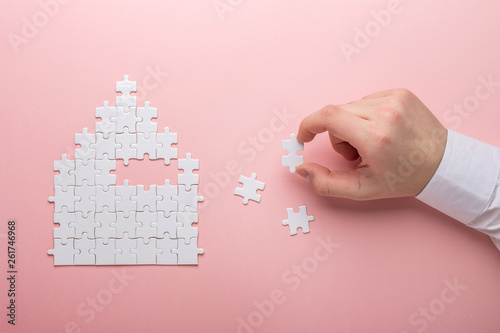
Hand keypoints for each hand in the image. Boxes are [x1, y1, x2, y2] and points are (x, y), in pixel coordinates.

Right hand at [295, 88, 446, 199]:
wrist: (443, 163)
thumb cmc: (404, 178)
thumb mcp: (363, 190)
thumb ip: (326, 183)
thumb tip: (301, 168)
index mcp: (375, 137)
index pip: (328, 116)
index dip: (309, 124)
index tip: (304, 136)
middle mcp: (384, 113)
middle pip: (336, 114)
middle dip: (335, 134)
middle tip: (354, 154)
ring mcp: (394, 99)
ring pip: (350, 107)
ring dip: (351, 125)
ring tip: (371, 143)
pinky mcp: (400, 92)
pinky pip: (365, 101)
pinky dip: (365, 116)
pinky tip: (381, 130)